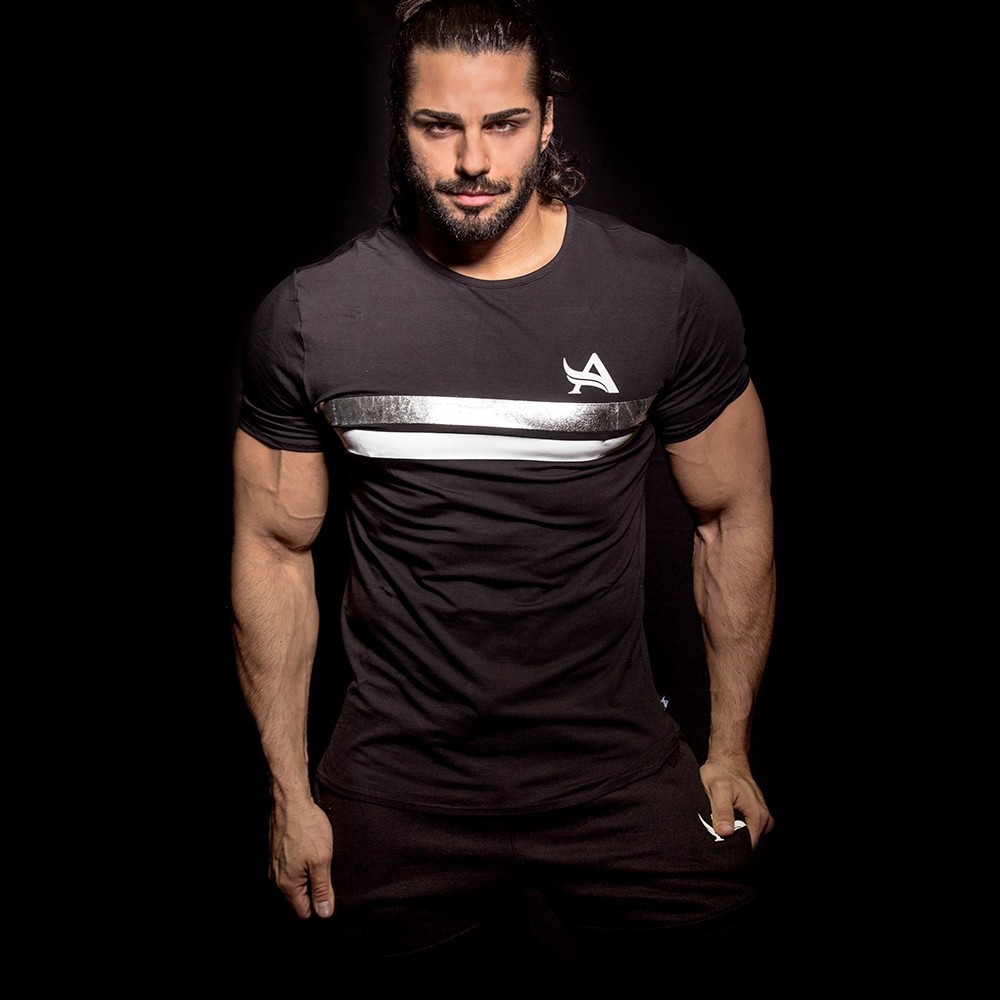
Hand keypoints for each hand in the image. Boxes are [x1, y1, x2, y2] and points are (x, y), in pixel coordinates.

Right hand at [269, 799, 334, 918]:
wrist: (291, 802)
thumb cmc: (307, 828)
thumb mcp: (322, 860)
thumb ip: (322, 889)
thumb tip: (324, 914)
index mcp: (288, 884)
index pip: (304, 911)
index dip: (320, 906)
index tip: (331, 893)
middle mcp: (278, 878)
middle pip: (299, 898)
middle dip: (315, 890)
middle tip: (328, 871)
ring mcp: (275, 865)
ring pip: (295, 882)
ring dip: (309, 876)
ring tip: (320, 858)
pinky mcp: (277, 853)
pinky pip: (291, 868)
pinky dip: (302, 864)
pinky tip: (310, 850)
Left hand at [699, 757, 773, 847]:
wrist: (726, 760)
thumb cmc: (721, 772)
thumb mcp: (718, 789)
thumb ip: (723, 812)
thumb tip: (725, 832)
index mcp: (757, 816)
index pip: (747, 848)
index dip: (731, 849)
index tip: (717, 844)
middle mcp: (764, 819)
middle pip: (747, 844)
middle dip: (730, 842)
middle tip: (715, 830)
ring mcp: (761, 817)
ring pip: (746, 836)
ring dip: (732, 833)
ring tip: (718, 821)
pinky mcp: (755, 814)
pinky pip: (746, 828)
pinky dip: (735, 826)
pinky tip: (725, 818)